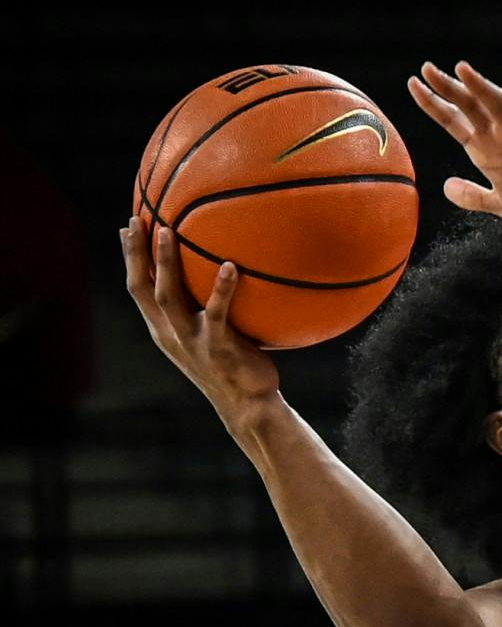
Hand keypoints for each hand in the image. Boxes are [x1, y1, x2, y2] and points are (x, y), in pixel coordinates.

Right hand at [120, 220, 278, 425]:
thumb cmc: (234, 367)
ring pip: (169, 297)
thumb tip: (218, 272)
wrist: (248, 406)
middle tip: (136, 219)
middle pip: (143, 288)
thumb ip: (203, 310)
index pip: (138, 289)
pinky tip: (230, 266)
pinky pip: (217, 313)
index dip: (131, 259)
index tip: (128, 227)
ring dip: (165, 263)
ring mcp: (192, 341)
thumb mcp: (209, 337)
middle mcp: (170, 334)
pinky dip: (222, 289)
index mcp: (164, 330)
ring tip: (167, 232)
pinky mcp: (217, 348)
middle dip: (136, 253)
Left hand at [407, 61, 501, 231]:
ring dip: (482, 90)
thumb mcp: (501, 204)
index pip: (455, 121)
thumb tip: (445, 187)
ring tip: (464, 71)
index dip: (434, 104)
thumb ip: (474, 196)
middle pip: (472, 107)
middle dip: (450, 88)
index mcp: (487, 150)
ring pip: (500, 109)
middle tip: (426, 68)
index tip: (412, 84)